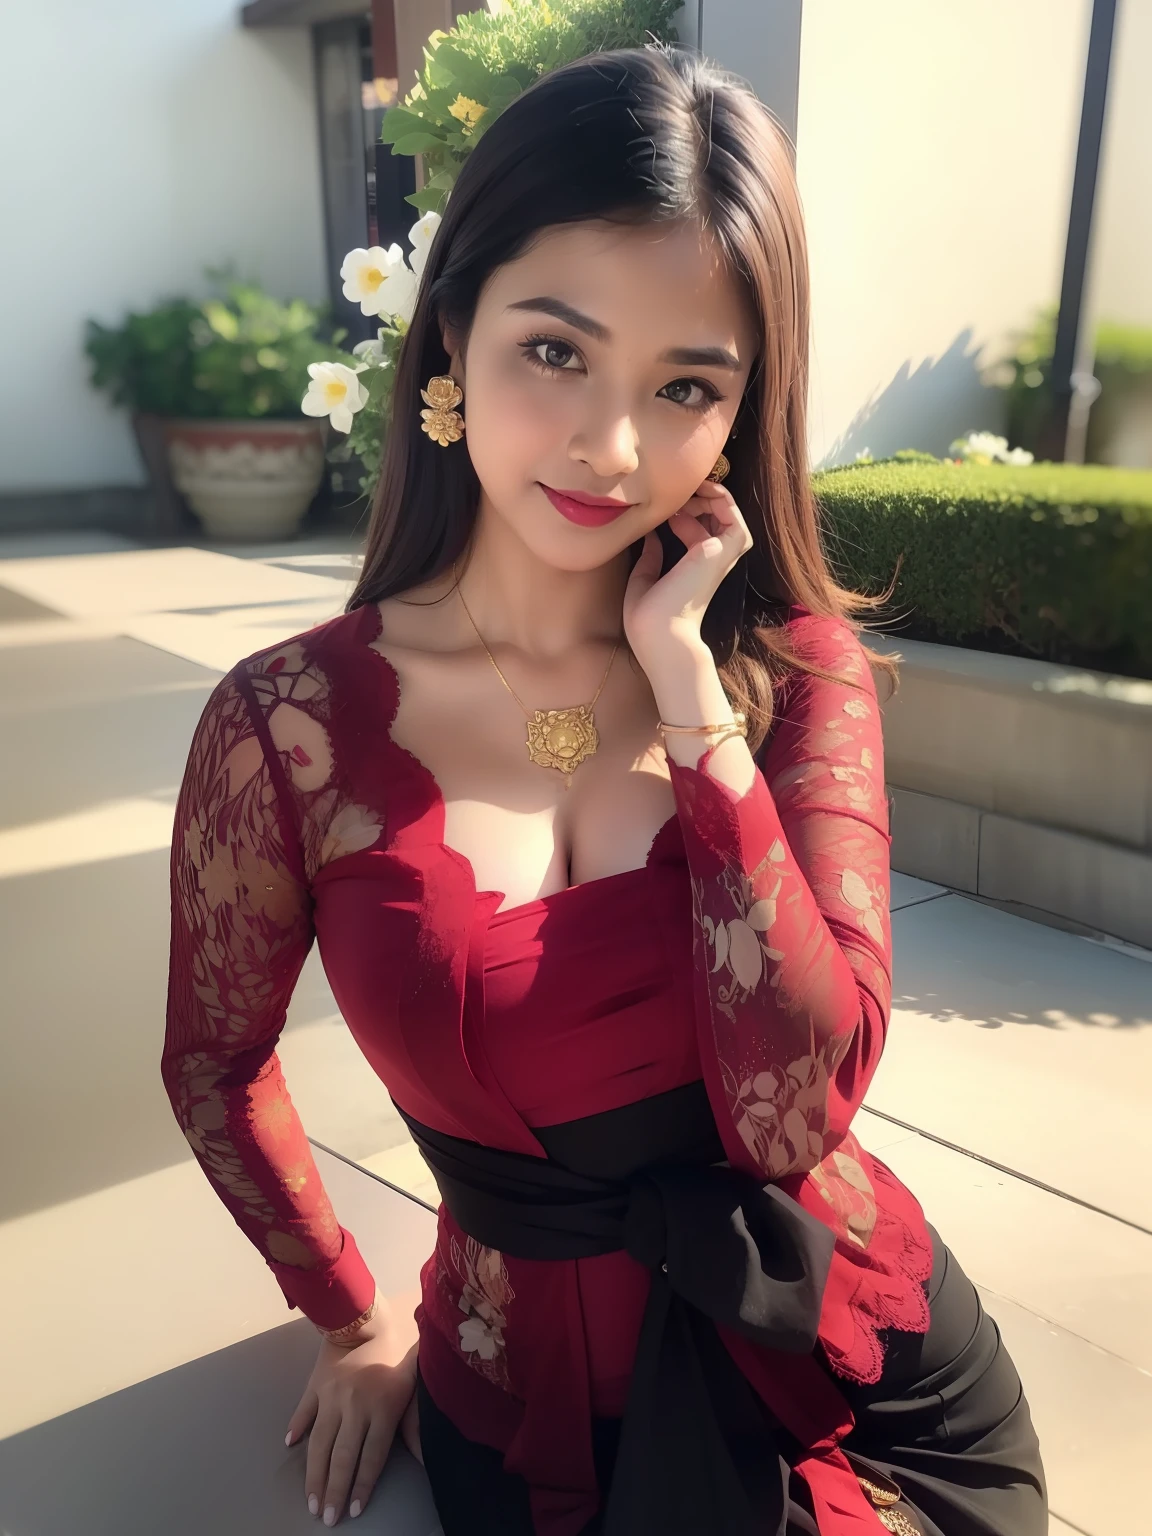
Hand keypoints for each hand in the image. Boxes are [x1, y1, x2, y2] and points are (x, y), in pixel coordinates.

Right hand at [285, 1312, 420, 1525]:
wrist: (367, 1313)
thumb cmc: (400, 1344)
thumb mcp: (416, 1379)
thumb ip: (417, 1419)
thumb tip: (424, 1454)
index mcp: (382, 1408)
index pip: (371, 1457)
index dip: (362, 1486)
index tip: (354, 1510)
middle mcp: (354, 1407)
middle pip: (342, 1458)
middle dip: (333, 1491)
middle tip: (326, 1518)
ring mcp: (331, 1397)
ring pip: (319, 1444)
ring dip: (314, 1475)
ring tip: (310, 1501)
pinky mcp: (315, 1385)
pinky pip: (304, 1411)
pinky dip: (296, 1428)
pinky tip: (290, 1446)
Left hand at [622, 479, 752, 670]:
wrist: (659, 635)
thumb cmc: (648, 620)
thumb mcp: (642, 581)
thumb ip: (650, 558)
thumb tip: (653, 536)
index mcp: (693, 569)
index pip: (696, 530)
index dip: (680, 512)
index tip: (659, 509)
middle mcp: (710, 561)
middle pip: (715, 518)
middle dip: (697, 498)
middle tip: (675, 493)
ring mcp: (718, 556)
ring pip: (728, 514)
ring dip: (709, 495)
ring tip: (688, 487)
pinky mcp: (720, 552)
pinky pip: (733, 517)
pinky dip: (721, 499)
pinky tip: (699, 491)